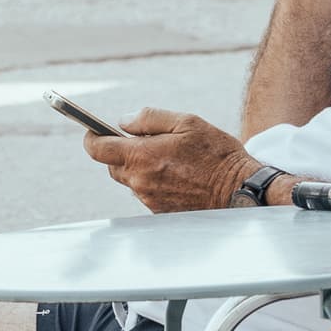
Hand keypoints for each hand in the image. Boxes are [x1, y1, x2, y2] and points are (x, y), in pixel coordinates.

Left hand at [85, 107, 258, 213]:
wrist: (238, 191)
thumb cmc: (216, 153)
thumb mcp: (187, 122)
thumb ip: (149, 118)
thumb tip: (123, 121)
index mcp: (142, 156)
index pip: (98, 149)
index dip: (91, 137)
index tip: (93, 129)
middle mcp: (140, 181)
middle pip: (113, 165)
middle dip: (120, 150)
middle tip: (144, 139)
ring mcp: (149, 199)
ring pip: (130, 179)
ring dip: (139, 166)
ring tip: (168, 157)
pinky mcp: (160, 211)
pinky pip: (145, 192)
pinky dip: (153, 181)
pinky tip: (177, 174)